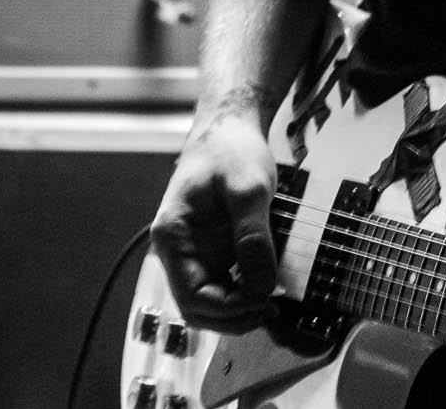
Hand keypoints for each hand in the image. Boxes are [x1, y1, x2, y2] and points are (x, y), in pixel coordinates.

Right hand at [148, 107, 281, 332]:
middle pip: (197, 307)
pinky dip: (243, 294)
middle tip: (271, 310)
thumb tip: (262, 285)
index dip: (227, 309)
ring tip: (272, 304)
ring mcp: (194, 252)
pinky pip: (223, 285)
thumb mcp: (248, 187)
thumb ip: (253, 235)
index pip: (191, 296)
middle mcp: (177, 250)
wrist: (228, 129)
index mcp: (172, 235)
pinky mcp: (212, 250)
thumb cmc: (231, 150)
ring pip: (209, 302)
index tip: (262, 301)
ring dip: (238, 311)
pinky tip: (268, 288)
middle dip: (233, 317)